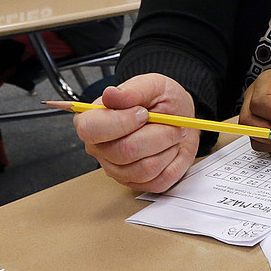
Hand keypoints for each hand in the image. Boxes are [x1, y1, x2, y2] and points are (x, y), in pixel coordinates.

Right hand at [74, 73, 201, 192]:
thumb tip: (110, 94)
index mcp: (92, 120)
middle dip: (158, 135)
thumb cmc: (162, 101)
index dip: (122, 122)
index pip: (91, 129)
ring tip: (170, 134)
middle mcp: (99, 148)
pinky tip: (170, 150)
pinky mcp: (136, 184)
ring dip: (168, 147)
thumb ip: (132, 90)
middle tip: (170, 123)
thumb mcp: (152, 85)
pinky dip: (174, 163)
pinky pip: (159, 180)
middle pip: (125, 151)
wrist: (180, 119)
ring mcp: (116, 170)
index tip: (144, 113)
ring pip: (145, 168)